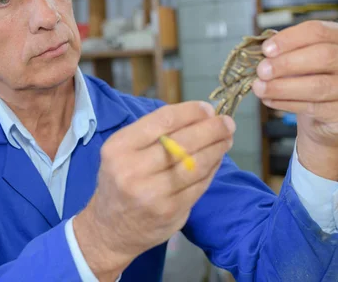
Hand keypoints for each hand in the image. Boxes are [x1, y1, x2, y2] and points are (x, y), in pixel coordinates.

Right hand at [73, 101, 234, 279]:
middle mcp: (134, 169)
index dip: (191, 112)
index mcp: (120, 147)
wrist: (110, 228)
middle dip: (211, 129)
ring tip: (227, 138)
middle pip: (183, 142)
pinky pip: (200, 184)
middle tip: (227, 122)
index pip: (163, 120)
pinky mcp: (171, 211)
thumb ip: (153, 133)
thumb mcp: (122, 151)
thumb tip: (199, 116)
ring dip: (217, 148)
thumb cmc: (120, 180)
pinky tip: (217, 159)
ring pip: (196, 164)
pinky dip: (212, 169)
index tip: (208, 109)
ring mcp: (153, 193)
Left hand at [252, 21, 337, 179]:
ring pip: (320, 86)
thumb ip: (287, 50)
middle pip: (324, 56)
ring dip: (283, 87)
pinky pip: (317, 108)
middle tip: (261, 70)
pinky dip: (288, 103)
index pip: (320, 30)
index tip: (266, 49)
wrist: (324, 118)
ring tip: (259, 88)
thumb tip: (263, 49)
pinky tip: (270, 101)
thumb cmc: (312, 80)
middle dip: (287, 63)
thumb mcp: (301, 59)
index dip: (290, 39)